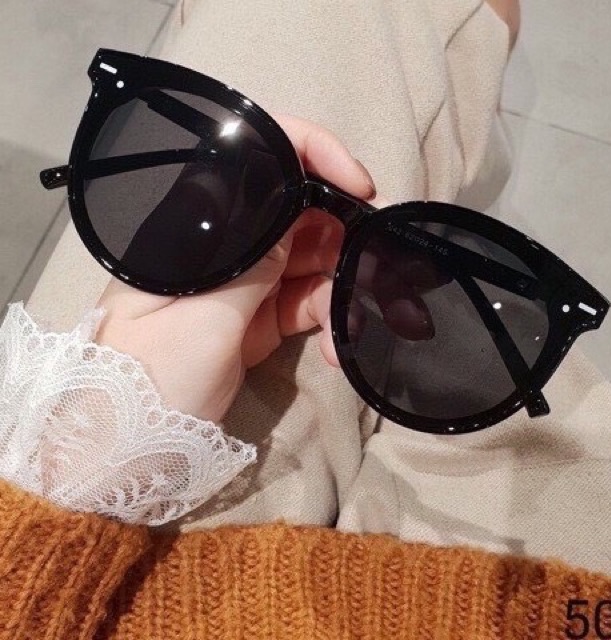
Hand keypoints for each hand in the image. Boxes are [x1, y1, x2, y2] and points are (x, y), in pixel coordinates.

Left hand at [94, 115, 375, 422]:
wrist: (134, 447)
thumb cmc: (150, 380)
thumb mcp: (205, 320)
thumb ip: (254, 266)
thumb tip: (300, 214)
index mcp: (196, 230)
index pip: (254, 165)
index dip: (312, 158)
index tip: (359, 186)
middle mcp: (224, 246)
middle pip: (294, 212)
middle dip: (342, 229)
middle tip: (377, 256)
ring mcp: (244, 282)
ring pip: (309, 258)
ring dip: (342, 283)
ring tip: (358, 320)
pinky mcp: (260, 317)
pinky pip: (307, 301)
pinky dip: (330, 318)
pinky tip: (340, 346)